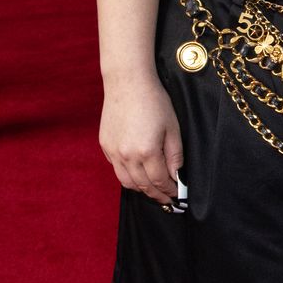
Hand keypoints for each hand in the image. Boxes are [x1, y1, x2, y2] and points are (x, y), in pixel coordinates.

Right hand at [100, 75, 183, 201]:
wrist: (127, 83)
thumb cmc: (154, 102)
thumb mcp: (172, 128)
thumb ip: (175, 155)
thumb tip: (177, 176)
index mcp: (147, 152)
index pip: (160, 181)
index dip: (170, 191)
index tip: (177, 194)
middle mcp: (127, 156)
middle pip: (143, 186)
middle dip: (157, 195)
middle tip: (167, 199)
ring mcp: (113, 152)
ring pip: (126, 182)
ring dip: (141, 189)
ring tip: (152, 190)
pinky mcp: (105, 145)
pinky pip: (116, 168)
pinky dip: (127, 176)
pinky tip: (136, 174)